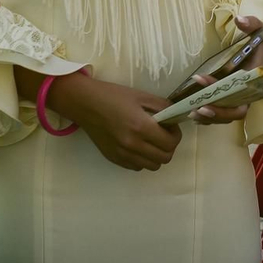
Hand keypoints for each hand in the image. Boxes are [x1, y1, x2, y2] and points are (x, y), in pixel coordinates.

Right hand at [53, 75, 181, 171]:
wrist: (85, 104)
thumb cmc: (113, 96)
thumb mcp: (141, 96)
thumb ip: (163, 107)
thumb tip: (176, 117)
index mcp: (141, 126)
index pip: (171, 143)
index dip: (176, 135)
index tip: (171, 127)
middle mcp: (133, 145)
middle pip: (165, 158)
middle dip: (169, 146)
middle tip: (163, 134)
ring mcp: (123, 155)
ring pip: (153, 166)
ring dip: (157, 154)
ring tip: (151, 141)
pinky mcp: (115, 159)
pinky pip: (137, 167)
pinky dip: (142, 158)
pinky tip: (137, 145)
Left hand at [187, 15, 262, 125]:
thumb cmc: (261, 42)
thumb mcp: (260, 29)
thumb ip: (251, 23)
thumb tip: (238, 20)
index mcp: (255, 80)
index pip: (241, 94)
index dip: (223, 93)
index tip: (202, 79)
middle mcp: (247, 94)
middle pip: (233, 112)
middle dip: (215, 113)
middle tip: (196, 108)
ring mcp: (239, 98)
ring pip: (226, 116)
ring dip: (209, 118)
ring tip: (191, 113)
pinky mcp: (230, 99)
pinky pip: (221, 113)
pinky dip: (208, 117)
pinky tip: (193, 114)